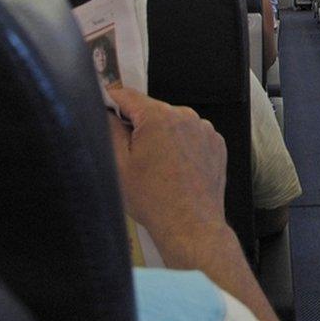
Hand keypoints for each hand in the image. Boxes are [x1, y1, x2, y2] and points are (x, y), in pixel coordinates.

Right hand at [107, 89, 226, 244]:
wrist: (190, 225)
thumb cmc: (153, 199)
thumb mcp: (118, 164)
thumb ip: (109, 129)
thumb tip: (106, 110)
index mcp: (158, 116)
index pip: (126, 95)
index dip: (110, 103)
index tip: (103, 116)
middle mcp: (186, 116)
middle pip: (151, 110)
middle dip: (138, 126)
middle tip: (132, 156)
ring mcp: (205, 129)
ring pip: (172, 123)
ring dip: (161, 136)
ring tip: (157, 167)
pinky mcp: (216, 143)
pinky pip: (191, 135)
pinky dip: (181, 146)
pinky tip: (176, 169)